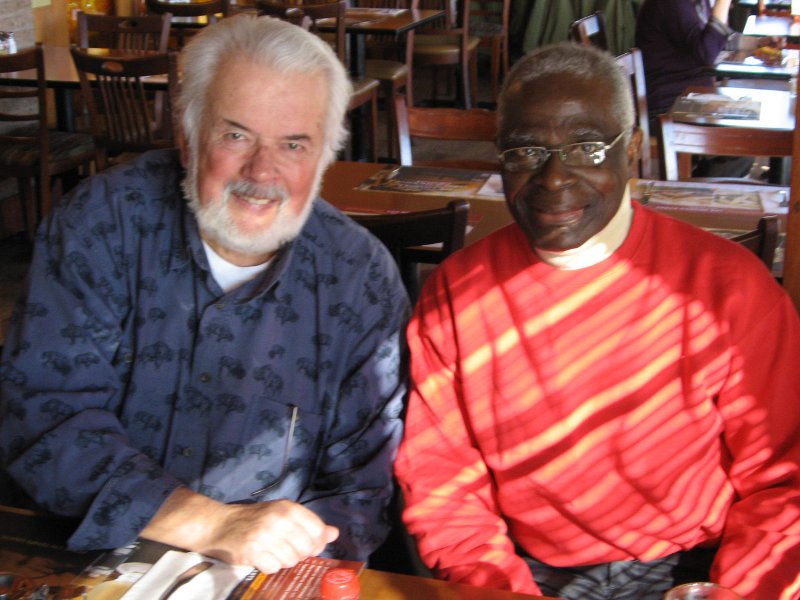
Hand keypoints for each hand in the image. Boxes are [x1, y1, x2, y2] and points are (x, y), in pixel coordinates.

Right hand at [204, 500, 339, 572]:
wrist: (219, 524)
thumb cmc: (255, 519)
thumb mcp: (283, 514)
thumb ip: (309, 524)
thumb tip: (334, 533)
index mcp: (289, 508)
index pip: (317, 530)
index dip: (316, 542)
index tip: (305, 544)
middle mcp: (278, 520)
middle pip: (306, 548)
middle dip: (299, 554)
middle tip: (286, 549)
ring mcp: (264, 536)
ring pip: (291, 560)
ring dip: (283, 560)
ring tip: (272, 551)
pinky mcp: (251, 552)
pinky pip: (273, 568)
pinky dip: (269, 566)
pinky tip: (262, 557)